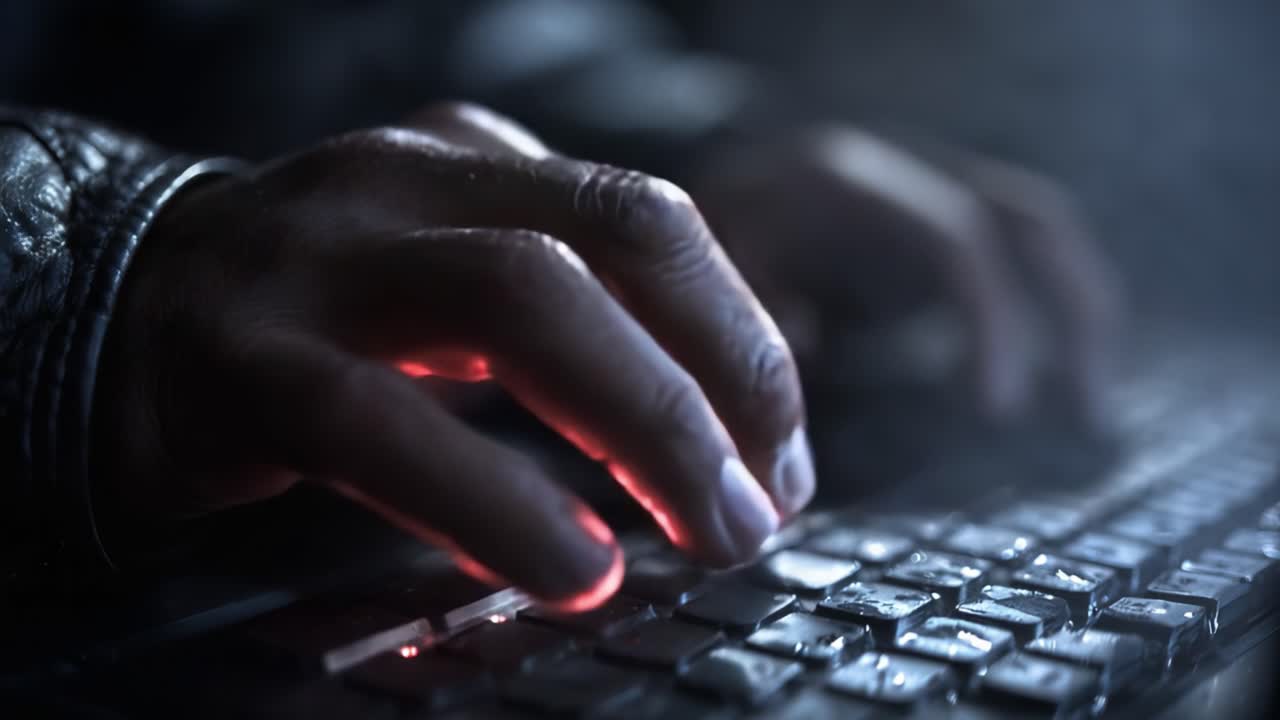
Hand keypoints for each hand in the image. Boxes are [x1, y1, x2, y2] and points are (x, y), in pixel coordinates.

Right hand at [93, 103, 812, 610]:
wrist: (110, 310)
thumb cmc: (320, 317)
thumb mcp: (453, 284)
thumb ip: (574, 324)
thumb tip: (720, 432)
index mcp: (475, 163)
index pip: (651, 224)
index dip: (739, 341)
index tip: (779, 452)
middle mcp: (407, 184)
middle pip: (613, 242)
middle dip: (717, 380)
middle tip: (760, 504)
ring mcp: (320, 260)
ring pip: (518, 302)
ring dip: (643, 425)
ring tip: (705, 531)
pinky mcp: (241, 360)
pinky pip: (384, 424)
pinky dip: (494, 499)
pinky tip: (569, 565)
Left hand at [693, 126, 1122, 420]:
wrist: (678, 201)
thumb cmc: (678, 259)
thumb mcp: (697, 286)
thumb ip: (753, 322)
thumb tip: (811, 339)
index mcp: (841, 184)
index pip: (954, 240)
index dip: (990, 323)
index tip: (998, 412)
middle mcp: (895, 172)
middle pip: (1025, 219)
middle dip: (1071, 313)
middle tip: (1086, 416)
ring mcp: (917, 191)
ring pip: (1034, 231)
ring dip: (1076, 315)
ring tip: (1089, 412)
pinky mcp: (926, 224)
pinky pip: (1011, 259)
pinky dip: (1040, 317)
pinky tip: (1046, 387)